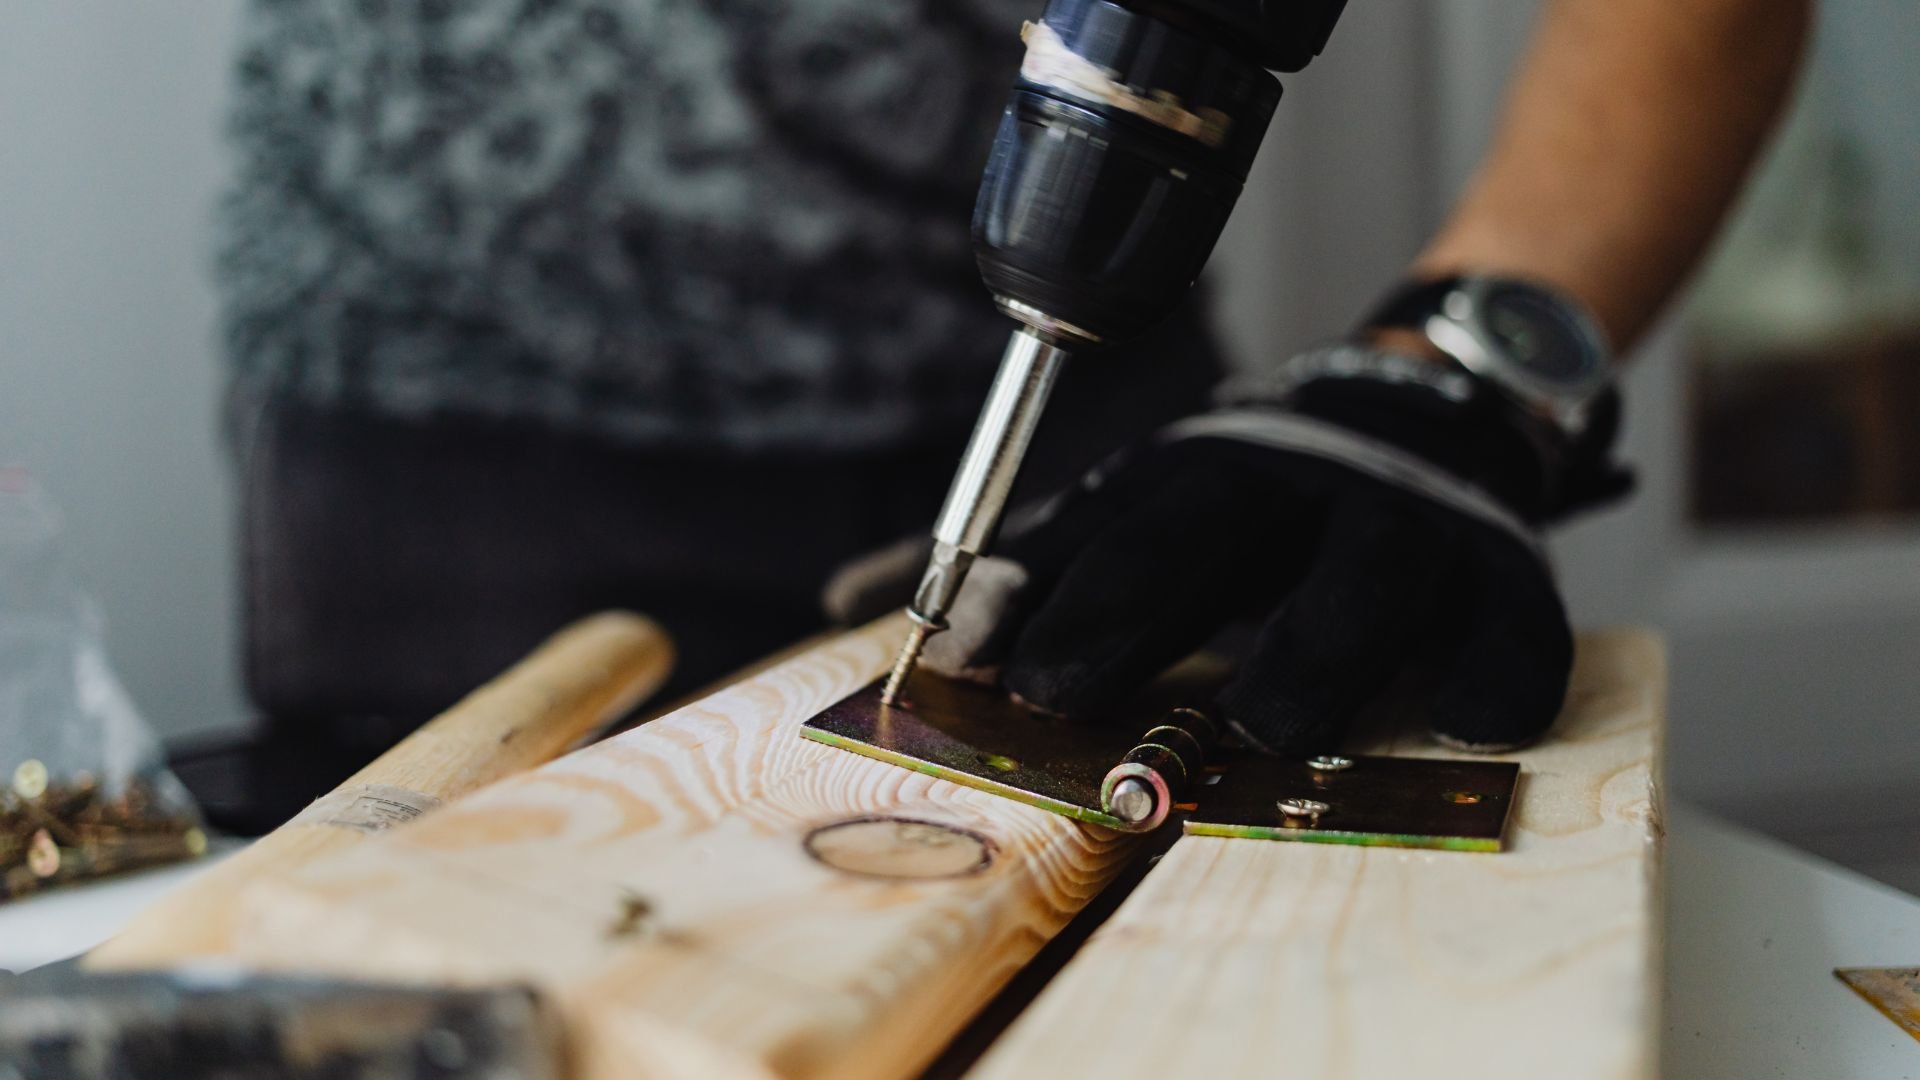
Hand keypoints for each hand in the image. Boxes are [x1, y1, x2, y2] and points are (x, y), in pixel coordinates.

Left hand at [846, 346, 1628, 754]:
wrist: (1429, 403)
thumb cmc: (1252, 498)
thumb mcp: (1136, 506)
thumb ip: (1022, 563)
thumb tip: (845, 603)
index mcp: (1190, 475)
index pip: (1097, 533)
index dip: (1034, 597)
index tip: (971, 669)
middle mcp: (1286, 488)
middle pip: (1200, 539)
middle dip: (1126, 611)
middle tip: (1061, 689)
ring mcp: (1399, 527)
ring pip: (1358, 580)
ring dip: (1311, 651)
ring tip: (1274, 722)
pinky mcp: (1503, 573)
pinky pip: (1510, 626)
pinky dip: (1494, 674)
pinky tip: (1471, 719)